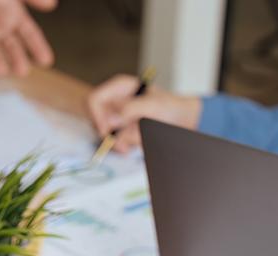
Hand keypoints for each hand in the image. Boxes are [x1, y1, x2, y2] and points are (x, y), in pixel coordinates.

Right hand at [87, 74, 202, 152]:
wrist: (182, 121)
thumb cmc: (171, 107)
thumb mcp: (152, 105)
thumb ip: (130, 109)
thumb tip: (110, 121)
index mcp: (120, 87)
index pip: (95, 100)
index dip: (97, 116)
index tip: (106, 130)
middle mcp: (116, 101)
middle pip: (96, 119)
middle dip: (109, 133)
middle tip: (122, 143)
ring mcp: (118, 117)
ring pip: (105, 133)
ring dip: (119, 141)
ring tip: (137, 139)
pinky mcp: (122, 130)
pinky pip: (114, 141)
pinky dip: (124, 145)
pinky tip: (136, 142)